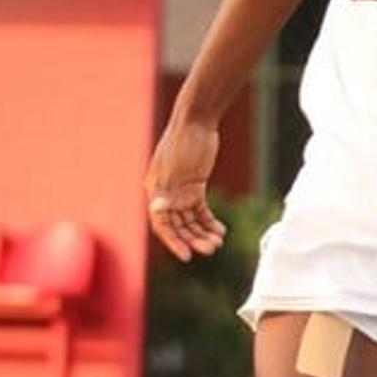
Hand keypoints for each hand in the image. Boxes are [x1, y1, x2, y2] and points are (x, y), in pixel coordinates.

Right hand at [145, 121, 226, 261]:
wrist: (197, 121)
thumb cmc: (183, 141)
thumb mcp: (176, 166)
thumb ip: (168, 189)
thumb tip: (157, 210)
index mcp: (156, 192)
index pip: (163, 225)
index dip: (174, 242)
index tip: (188, 256)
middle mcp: (166, 195)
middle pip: (178, 225)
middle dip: (193, 239)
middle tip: (212, 249)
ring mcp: (180, 192)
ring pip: (190, 220)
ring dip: (203, 232)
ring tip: (218, 242)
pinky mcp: (194, 187)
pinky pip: (200, 210)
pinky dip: (209, 221)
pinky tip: (220, 230)